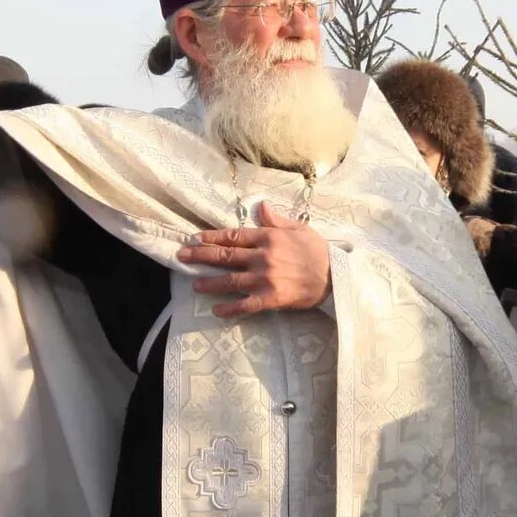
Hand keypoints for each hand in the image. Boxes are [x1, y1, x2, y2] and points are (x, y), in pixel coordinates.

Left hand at [176, 202, 330, 318]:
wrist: (335, 277)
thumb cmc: (318, 251)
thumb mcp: (298, 228)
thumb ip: (275, 219)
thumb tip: (260, 205)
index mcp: (268, 237)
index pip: (234, 235)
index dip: (212, 237)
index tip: (196, 237)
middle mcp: (262, 257)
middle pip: (225, 255)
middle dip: (201, 255)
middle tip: (182, 256)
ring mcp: (264, 278)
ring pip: (230, 280)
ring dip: (210, 282)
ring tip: (195, 285)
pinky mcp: (270, 298)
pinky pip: (245, 304)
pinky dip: (229, 308)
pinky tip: (216, 310)